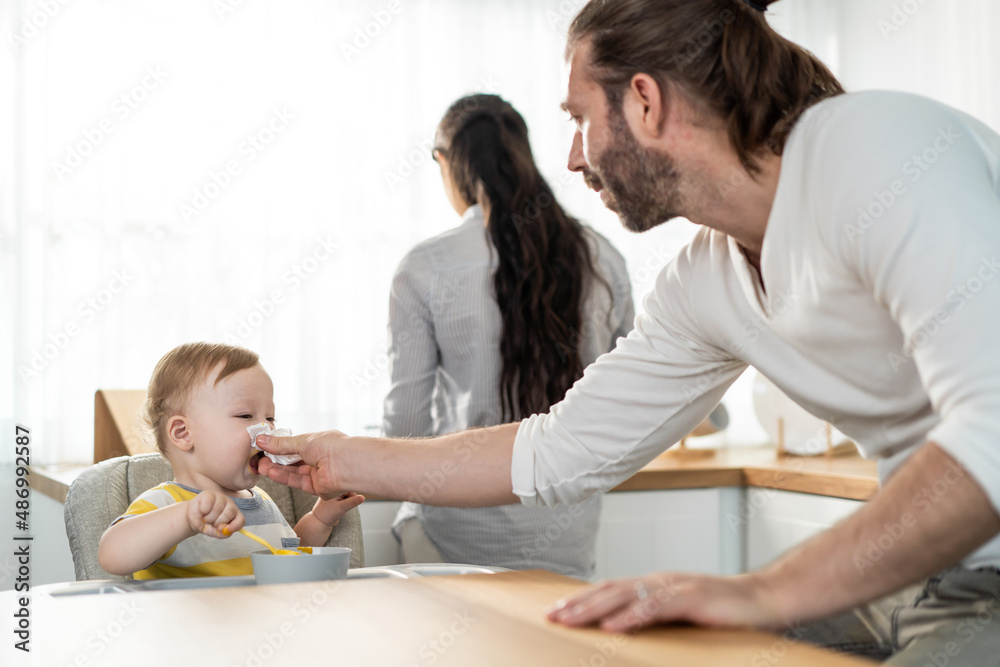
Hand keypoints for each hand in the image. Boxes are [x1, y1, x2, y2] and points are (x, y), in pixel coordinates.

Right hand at [186, 490, 244, 538]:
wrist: (193, 517)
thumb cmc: (206, 524)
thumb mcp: (213, 532)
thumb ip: (221, 534)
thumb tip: (224, 531)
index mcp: (234, 515)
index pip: (241, 520)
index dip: (234, 526)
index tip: (223, 530)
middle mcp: (230, 505)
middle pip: (230, 513)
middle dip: (218, 522)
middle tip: (211, 524)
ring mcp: (221, 497)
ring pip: (217, 509)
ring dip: (209, 518)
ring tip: (205, 518)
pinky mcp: (210, 494)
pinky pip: (208, 503)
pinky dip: (203, 510)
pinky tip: (202, 511)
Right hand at [256, 430, 347, 498]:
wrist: (346, 464)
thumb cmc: (330, 446)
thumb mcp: (302, 441)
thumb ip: (281, 444)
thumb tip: (261, 440)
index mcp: (319, 443)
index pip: (296, 445)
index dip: (279, 447)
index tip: (263, 446)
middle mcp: (319, 458)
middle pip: (293, 460)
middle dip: (275, 459)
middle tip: (259, 458)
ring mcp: (318, 473)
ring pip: (293, 472)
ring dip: (276, 469)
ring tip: (260, 465)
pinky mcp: (317, 488)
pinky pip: (297, 482)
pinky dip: (283, 477)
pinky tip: (270, 472)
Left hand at [311, 492, 365, 526]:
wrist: (320, 523)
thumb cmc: (328, 514)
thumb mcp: (342, 507)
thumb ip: (353, 502)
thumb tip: (363, 497)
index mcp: (332, 488)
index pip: (347, 486)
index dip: (350, 494)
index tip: (346, 501)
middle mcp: (332, 489)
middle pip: (348, 490)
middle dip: (348, 498)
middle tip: (342, 504)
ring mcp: (333, 494)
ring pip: (346, 495)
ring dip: (346, 501)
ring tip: (340, 507)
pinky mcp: (334, 499)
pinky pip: (344, 499)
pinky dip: (344, 503)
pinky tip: (339, 508)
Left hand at [546, 572, 784, 632]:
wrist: (766, 598)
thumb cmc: (726, 610)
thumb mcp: (684, 613)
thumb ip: (658, 617)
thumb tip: (628, 630)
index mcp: (656, 585)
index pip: (611, 589)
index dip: (583, 599)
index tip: (557, 611)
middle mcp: (660, 581)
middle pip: (610, 590)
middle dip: (578, 604)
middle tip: (551, 616)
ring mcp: (675, 587)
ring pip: (625, 596)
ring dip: (593, 608)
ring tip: (570, 620)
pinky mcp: (691, 598)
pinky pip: (654, 608)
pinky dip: (630, 616)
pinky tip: (612, 626)